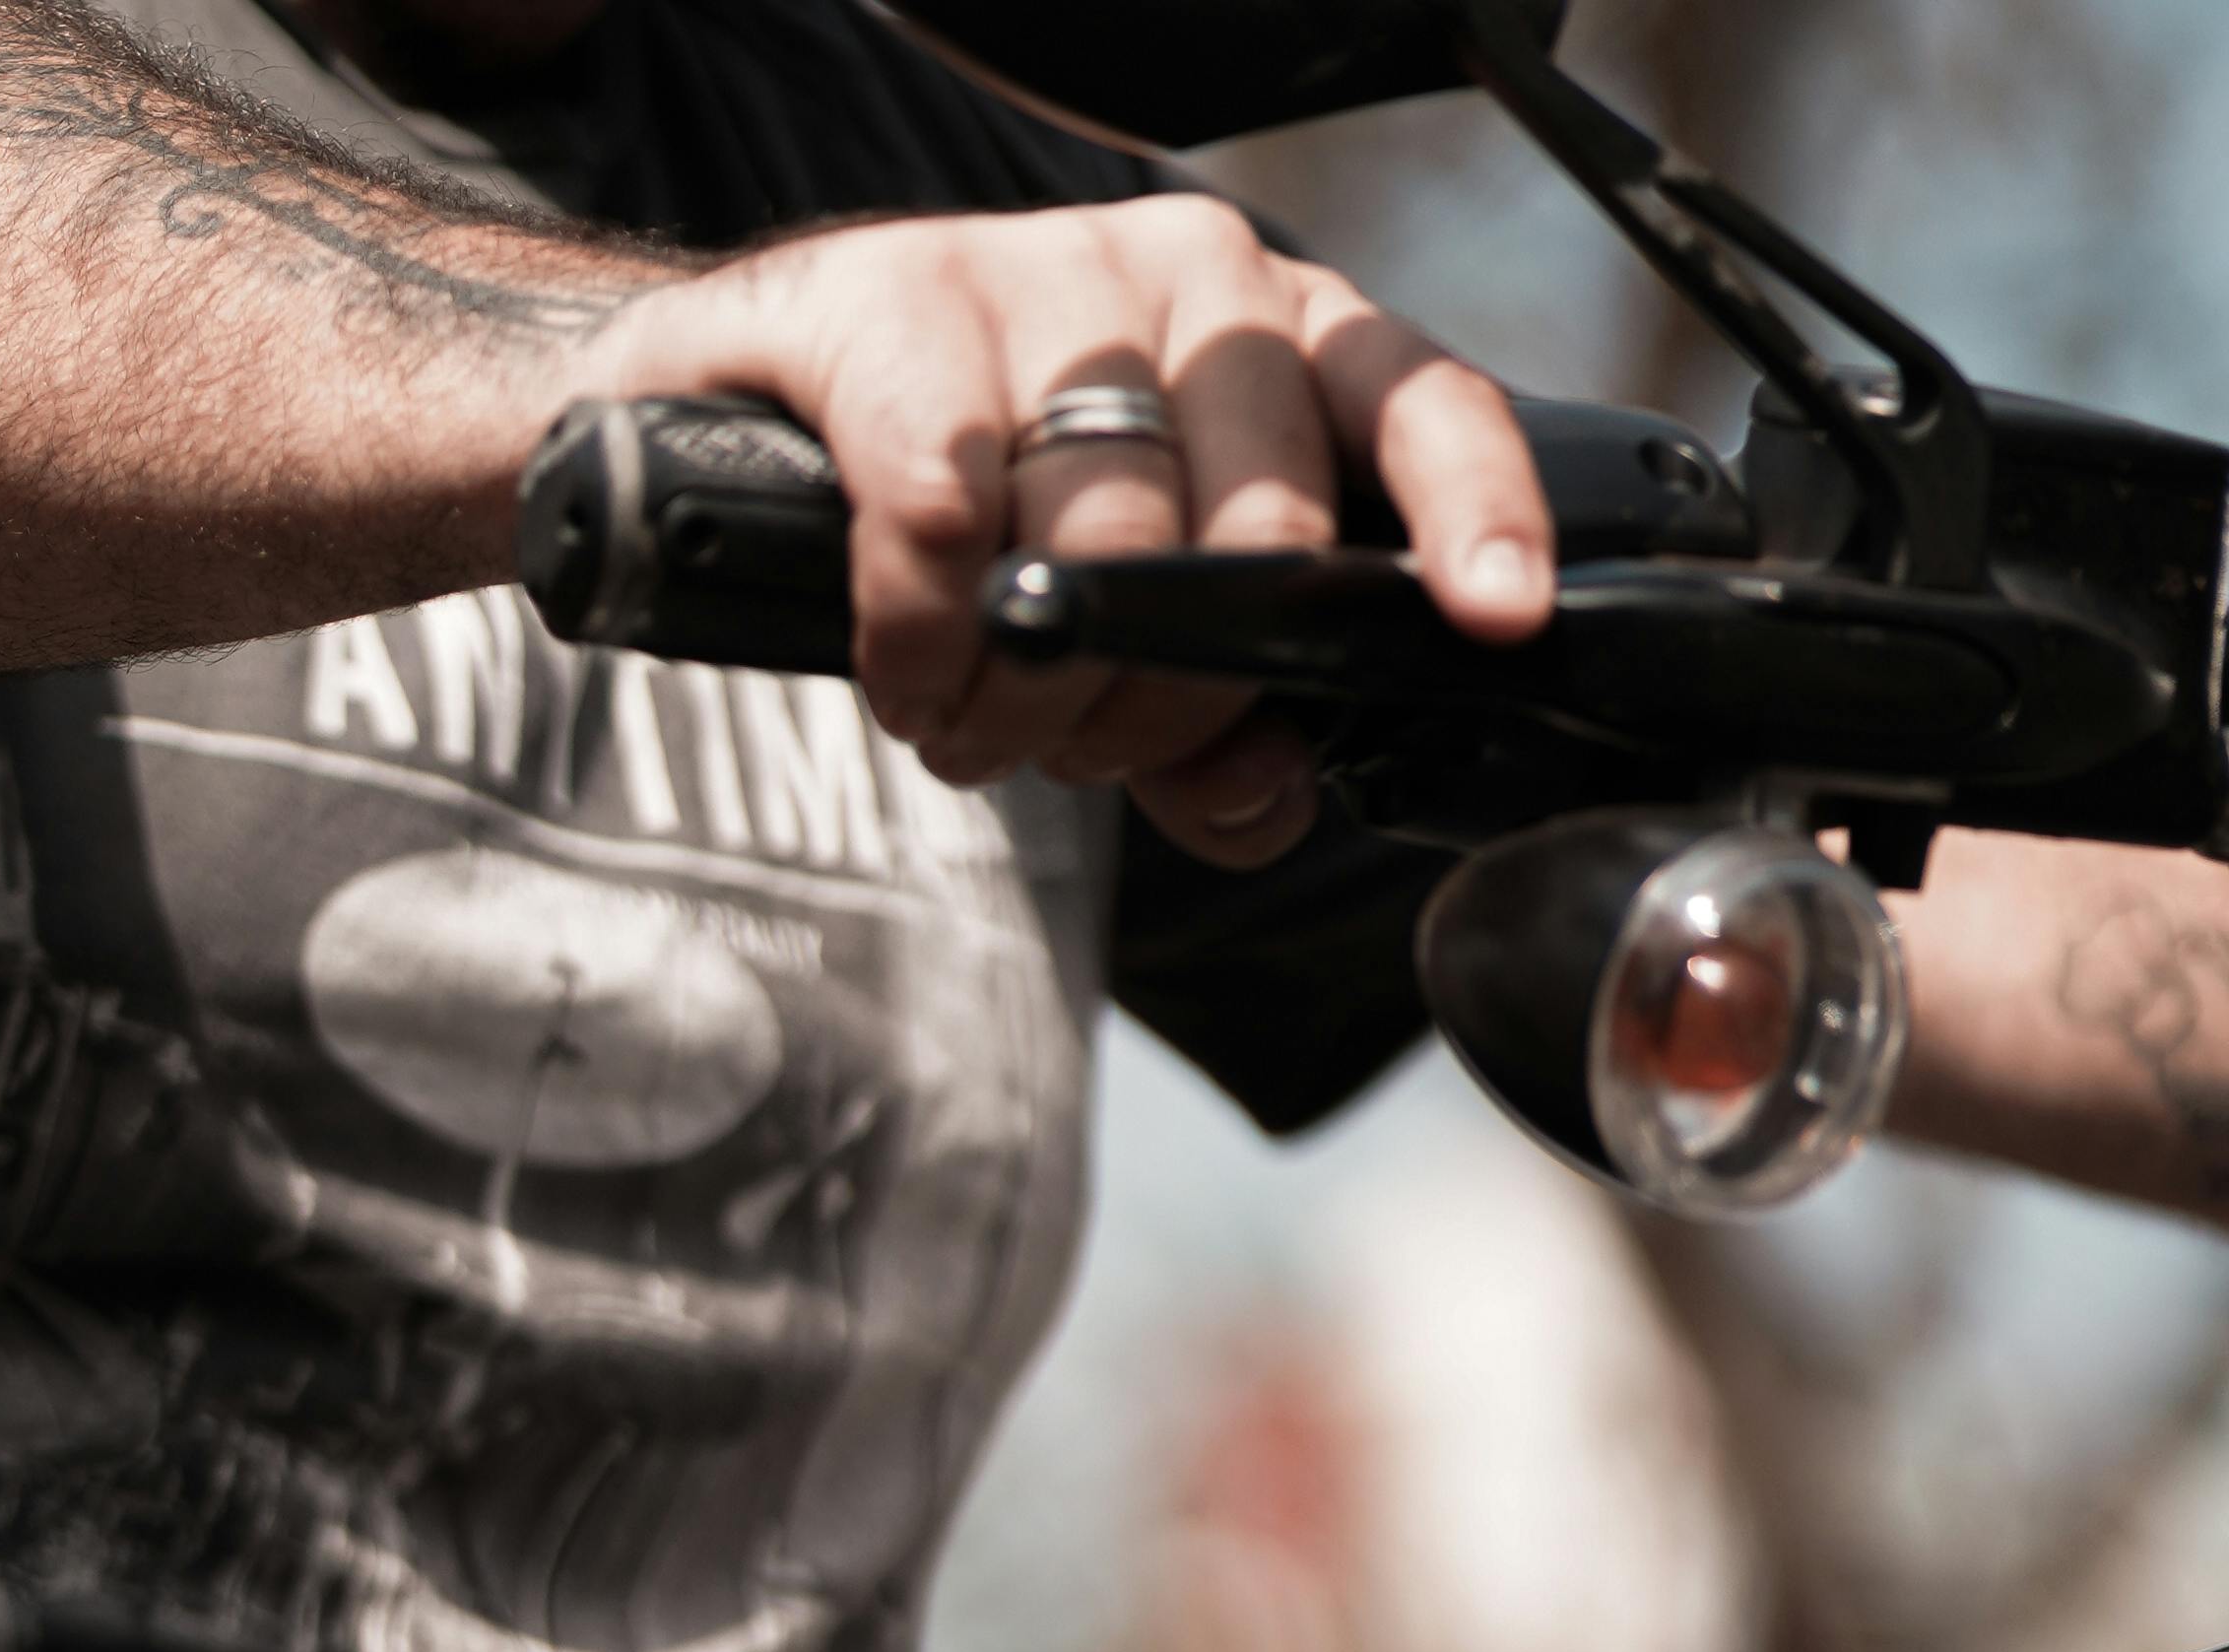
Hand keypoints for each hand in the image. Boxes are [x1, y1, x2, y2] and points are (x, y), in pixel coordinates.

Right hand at [568, 191, 1552, 866]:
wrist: (735, 428)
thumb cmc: (971, 527)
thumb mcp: (1121, 642)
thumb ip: (1219, 734)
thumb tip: (1263, 800)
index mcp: (1285, 352)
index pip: (1421, 406)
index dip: (1472, 513)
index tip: (1493, 618)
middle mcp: (1192, 282)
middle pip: (1255, 542)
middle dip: (1162, 704)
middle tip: (1065, 746)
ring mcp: (1047, 272)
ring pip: (1105, 546)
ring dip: (1029, 702)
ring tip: (968, 718)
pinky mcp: (893, 299)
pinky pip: (946, 517)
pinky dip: (923, 640)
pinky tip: (905, 674)